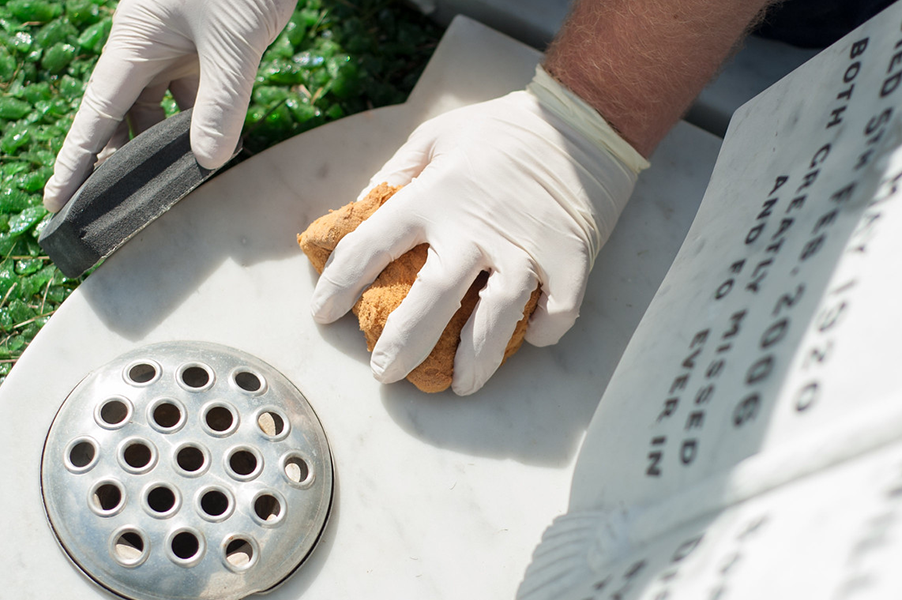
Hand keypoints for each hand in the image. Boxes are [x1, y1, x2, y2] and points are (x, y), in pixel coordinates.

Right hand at [42, 0, 295, 210]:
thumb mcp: (233, 42)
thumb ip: (222, 102)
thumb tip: (206, 162)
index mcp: (135, 44)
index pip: (96, 115)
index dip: (75, 162)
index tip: (54, 202)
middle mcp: (148, 48)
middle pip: (122, 116)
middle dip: (116, 163)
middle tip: (113, 215)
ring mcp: (177, 46)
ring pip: (159, 108)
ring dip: (162, 146)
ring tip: (161, 194)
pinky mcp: (207, 46)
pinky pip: (193, 94)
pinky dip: (198, 123)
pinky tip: (207, 151)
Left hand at [310, 66, 649, 394]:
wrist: (580, 122)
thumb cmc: (499, 130)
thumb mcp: (434, 136)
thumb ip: (395, 173)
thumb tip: (359, 210)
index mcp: (433, 195)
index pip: (369, 247)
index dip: (338, 285)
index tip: (322, 313)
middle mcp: (475, 228)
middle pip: (430, 301)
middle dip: (402, 345)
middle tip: (384, 374)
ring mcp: (525, 248)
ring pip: (496, 321)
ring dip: (476, 360)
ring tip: (462, 385)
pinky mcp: (569, 260)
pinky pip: (556, 311)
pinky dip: (544, 331)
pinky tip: (531, 339)